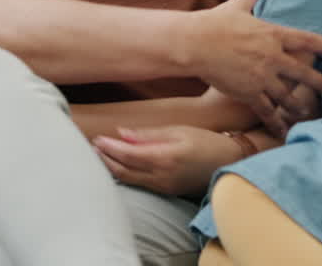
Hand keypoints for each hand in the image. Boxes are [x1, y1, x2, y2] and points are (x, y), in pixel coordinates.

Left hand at [92, 125, 241, 196]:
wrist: (230, 163)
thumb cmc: (206, 142)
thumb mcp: (178, 131)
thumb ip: (148, 134)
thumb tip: (121, 133)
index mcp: (165, 158)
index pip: (127, 154)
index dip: (109, 148)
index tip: (96, 139)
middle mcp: (162, 176)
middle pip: (124, 170)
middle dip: (105, 159)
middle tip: (91, 146)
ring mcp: (164, 186)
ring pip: (130, 179)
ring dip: (112, 168)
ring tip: (98, 155)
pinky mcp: (167, 191)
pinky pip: (140, 183)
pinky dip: (125, 174)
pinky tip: (117, 166)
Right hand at [188, 0, 321, 135]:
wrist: (195, 43)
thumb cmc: (214, 23)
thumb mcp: (237, 6)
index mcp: (272, 35)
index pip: (305, 41)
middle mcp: (273, 57)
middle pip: (303, 73)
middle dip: (319, 82)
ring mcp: (263, 76)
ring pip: (287, 95)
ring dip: (298, 105)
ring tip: (306, 111)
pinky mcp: (249, 92)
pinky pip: (267, 110)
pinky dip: (276, 121)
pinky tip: (283, 130)